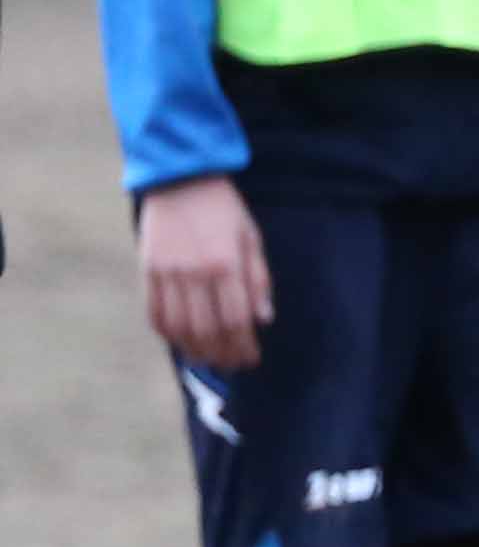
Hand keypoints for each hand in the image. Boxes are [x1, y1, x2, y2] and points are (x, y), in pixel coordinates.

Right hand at [140, 174, 269, 371]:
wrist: (180, 180)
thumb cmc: (224, 210)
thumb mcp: (251, 238)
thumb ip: (258, 280)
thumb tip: (263, 319)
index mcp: (226, 264)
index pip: (236, 319)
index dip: (243, 345)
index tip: (250, 359)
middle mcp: (194, 272)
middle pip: (207, 329)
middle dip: (222, 353)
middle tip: (232, 365)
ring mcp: (167, 273)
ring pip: (178, 326)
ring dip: (194, 349)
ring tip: (208, 359)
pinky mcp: (147, 270)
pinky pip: (154, 312)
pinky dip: (167, 332)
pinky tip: (181, 341)